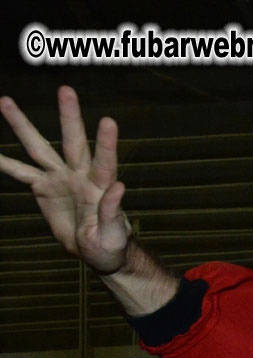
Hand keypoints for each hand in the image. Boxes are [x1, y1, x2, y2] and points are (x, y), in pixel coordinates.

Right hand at [0, 87, 131, 272]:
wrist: (96, 251)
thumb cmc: (110, 244)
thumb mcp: (113, 234)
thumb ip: (112, 211)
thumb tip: (119, 186)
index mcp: (101, 186)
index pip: (104, 162)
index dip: (106, 143)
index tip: (108, 122)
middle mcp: (80, 175)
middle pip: (73, 142)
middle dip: (69, 117)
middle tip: (66, 90)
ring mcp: (60, 177)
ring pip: (38, 148)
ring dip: (22, 125)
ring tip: (5, 101)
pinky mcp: (43, 187)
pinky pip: (19, 172)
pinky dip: (4, 162)